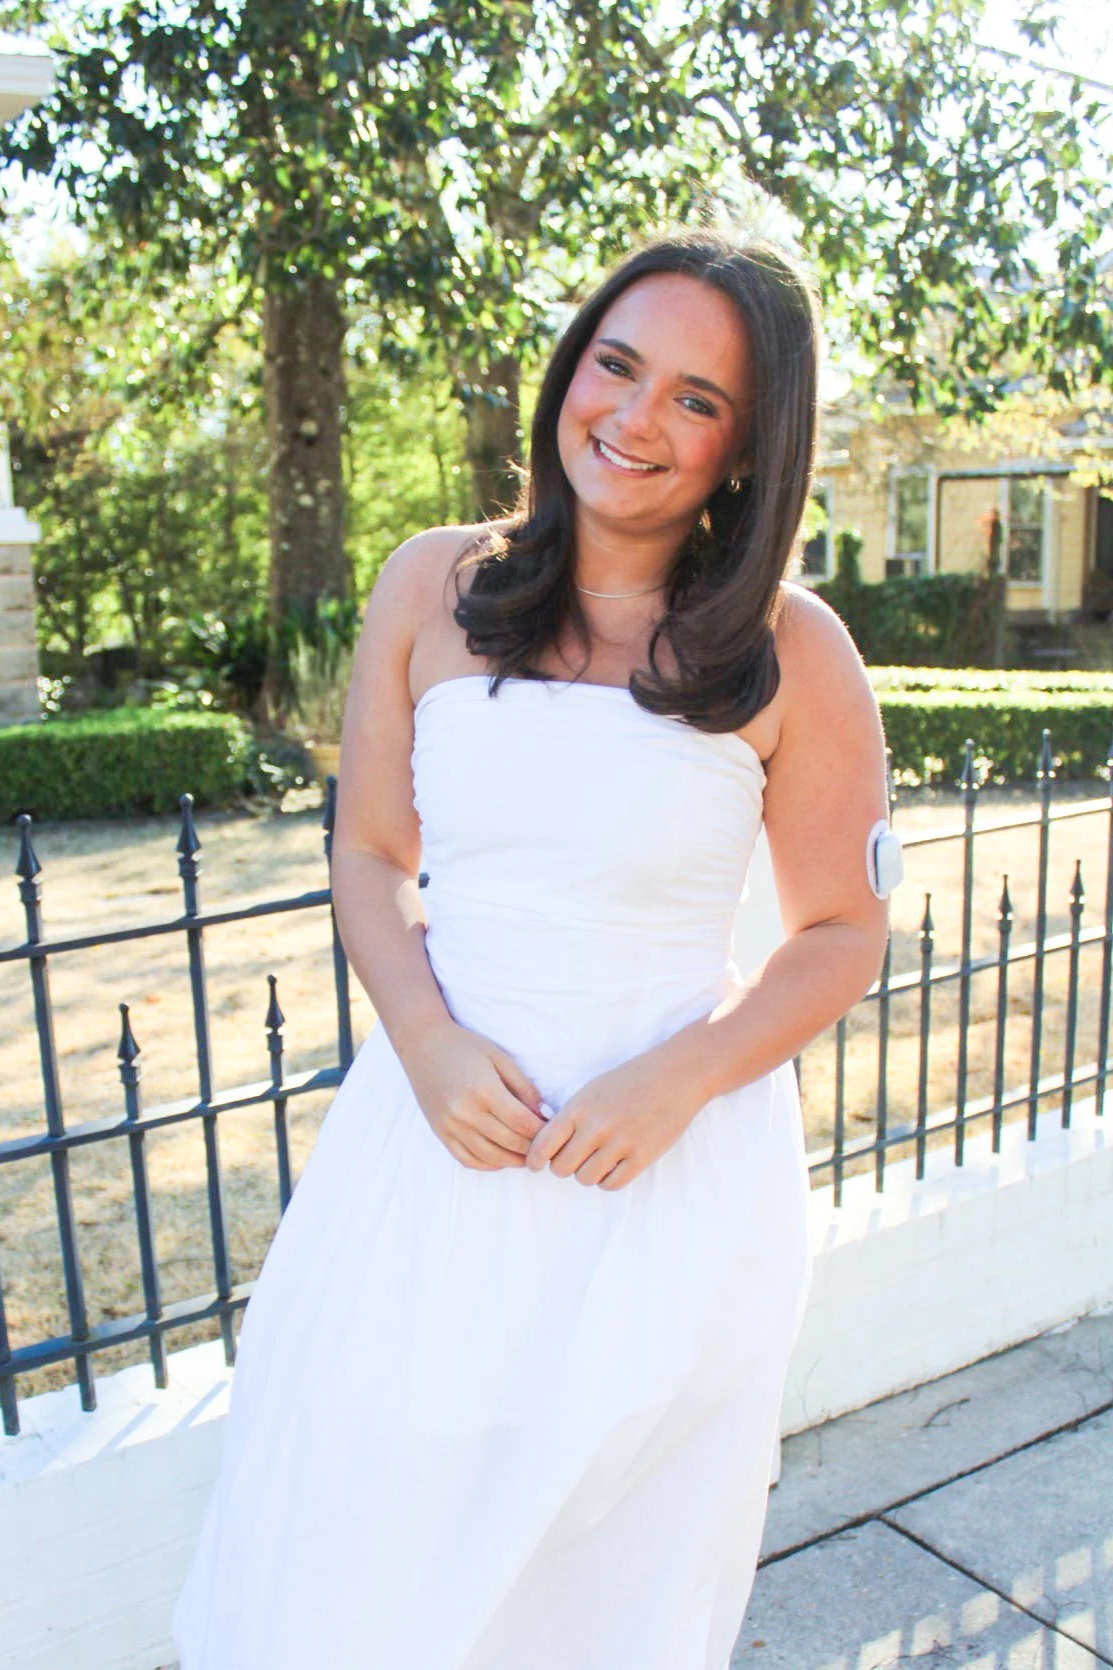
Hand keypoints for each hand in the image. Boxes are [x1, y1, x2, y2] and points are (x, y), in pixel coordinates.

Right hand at [400, 1018, 546, 1170]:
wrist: (422, 1045)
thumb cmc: (464, 1046)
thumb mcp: (499, 1057)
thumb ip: (523, 1086)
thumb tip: (544, 1114)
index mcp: (484, 1091)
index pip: (522, 1123)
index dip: (542, 1132)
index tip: (554, 1132)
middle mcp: (465, 1113)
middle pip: (509, 1143)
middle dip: (532, 1149)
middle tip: (546, 1148)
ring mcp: (450, 1126)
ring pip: (490, 1157)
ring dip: (513, 1161)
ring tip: (528, 1157)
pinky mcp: (440, 1133)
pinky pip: (467, 1159)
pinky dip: (488, 1164)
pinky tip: (501, 1159)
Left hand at [524, 1047, 705, 1189]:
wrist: (674, 1077)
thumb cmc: (630, 1081)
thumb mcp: (592, 1090)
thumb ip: (570, 1116)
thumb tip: (546, 1145)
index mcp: (579, 1108)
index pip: (543, 1145)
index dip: (536, 1160)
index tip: (536, 1165)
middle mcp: (596, 1127)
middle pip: (562, 1168)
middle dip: (564, 1166)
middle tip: (574, 1158)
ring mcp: (620, 1143)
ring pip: (585, 1178)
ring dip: (588, 1173)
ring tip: (598, 1159)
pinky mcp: (642, 1157)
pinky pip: (611, 1184)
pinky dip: (608, 1180)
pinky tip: (614, 1166)